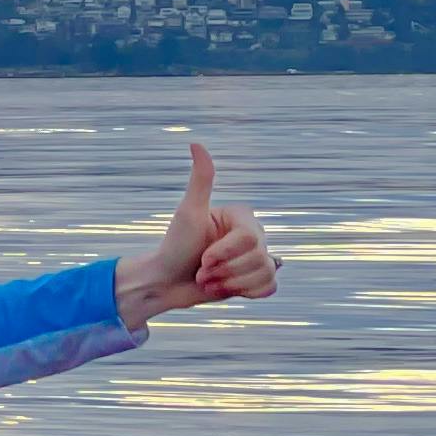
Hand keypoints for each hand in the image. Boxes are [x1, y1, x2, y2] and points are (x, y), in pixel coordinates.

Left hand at [116, 141, 278, 328]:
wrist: (166, 281)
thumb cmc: (174, 245)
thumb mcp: (187, 212)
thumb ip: (200, 180)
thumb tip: (196, 143)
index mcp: (241, 216)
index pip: (249, 239)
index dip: (224, 253)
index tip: (201, 256)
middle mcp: (253, 235)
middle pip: (258, 258)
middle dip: (225, 271)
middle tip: (202, 271)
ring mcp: (254, 257)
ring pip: (265, 274)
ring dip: (232, 284)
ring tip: (209, 282)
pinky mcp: (253, 279)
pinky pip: (269, 288)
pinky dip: (246, 292)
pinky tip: (226, 289)